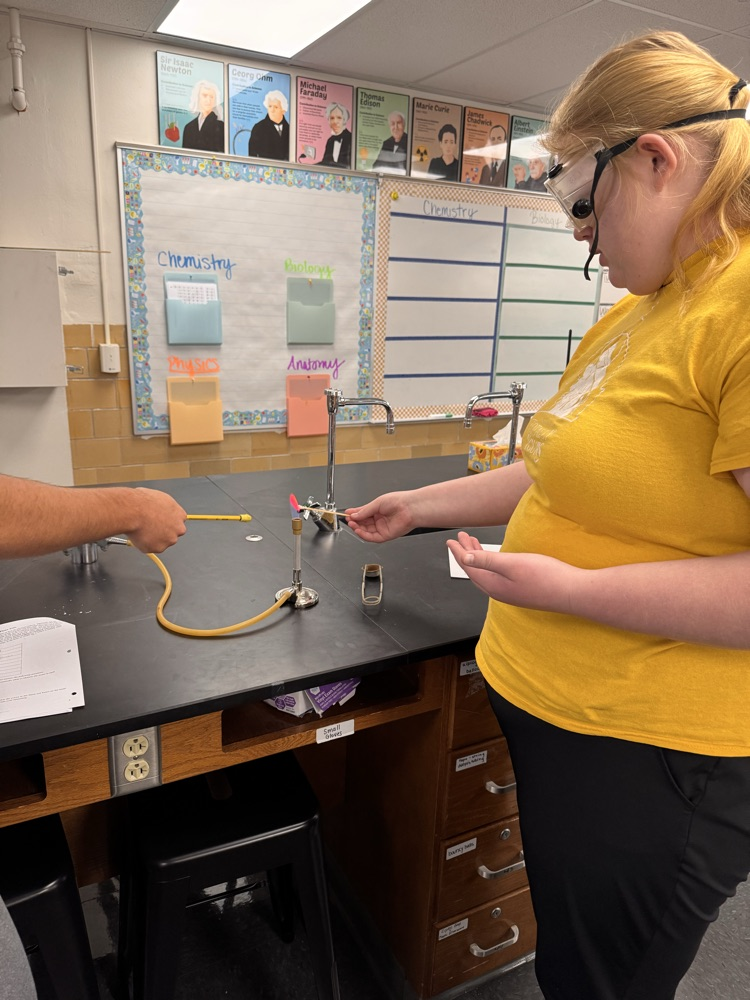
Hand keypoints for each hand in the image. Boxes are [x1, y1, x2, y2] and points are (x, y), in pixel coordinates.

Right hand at [127, 488, 186, 552]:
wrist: (134, 510)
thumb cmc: (142, 501)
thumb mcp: (159, 498)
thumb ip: (164, 508)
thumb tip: (158, 509)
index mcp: (180, 515)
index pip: (177, 522)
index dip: (166, 522)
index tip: (160, 522)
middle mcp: (178, 529)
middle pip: (172, 534)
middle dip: (162, 533)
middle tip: (149, 528)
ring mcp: (169, 540)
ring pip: (160, 542)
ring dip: (152, 539)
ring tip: (141, 528)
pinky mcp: (158, 548)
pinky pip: (149, 548)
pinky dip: (143, 544)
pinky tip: (138, 534)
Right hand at [345, 492, 415, 541]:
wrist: (409, 508)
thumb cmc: (398, 502)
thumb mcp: (377, 503)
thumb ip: (364, 511)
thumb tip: (354, 515)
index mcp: (378, 510)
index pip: (363, 514)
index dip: (354, 514)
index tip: (346, 513)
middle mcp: (380, 519)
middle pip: (363, 523)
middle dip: (354, 521)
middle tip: (347, 519)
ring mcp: (382, 528)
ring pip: (366, 531)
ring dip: (357, 528)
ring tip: (351, 523)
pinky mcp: (385, 535)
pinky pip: (372, 537)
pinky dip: (363, 534)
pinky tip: (358, 530)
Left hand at [446, 531, 581, 613]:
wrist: (574, 592)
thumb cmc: (547, 577)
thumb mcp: (513, 564)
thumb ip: (487, 561)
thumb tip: (465, 559)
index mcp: (494, 586)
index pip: (469, 567)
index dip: (459, 552)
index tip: (451, 540)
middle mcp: (500, 592)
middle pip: (475, 571)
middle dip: (466, 554)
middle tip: (460, 539)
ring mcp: (511, 593)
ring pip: (487, 574)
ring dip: (478, 558)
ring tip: (473, 544)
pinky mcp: (522, 591)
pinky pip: (497, 577)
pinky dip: (491, 565)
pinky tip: (495, 559)